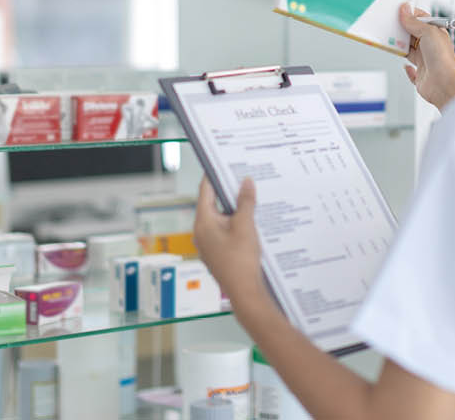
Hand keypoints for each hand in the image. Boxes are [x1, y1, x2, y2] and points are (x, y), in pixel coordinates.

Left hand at [194, 176, 271, 310]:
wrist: (245, 292)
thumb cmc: (241, 262)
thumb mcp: (246, 225)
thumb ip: (245, 201)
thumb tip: (246, 182)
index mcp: (203, 222)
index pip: (205, 190)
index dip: (214, 175)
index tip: (222, 162)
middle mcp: (201, 232)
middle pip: (214, 204)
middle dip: (229, 192)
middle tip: (244, 179)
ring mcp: (209, 243)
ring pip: (221, 218)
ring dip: (235, 210)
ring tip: (252, 199)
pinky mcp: (218, 252)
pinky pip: (226, 231)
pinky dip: (236, 224)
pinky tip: (252, 222)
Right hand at [400, 4, 454, 110]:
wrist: (444, 85)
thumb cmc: (443, 59)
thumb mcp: (428, 32)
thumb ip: (414, 22)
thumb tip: (405, 10)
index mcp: (436, 34)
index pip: (422, 20)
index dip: (411, 15)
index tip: (398, 11)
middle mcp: (431, 47)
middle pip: (413, 35)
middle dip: (401, 30)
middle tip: (390, 25)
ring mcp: (425, 60)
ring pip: (409, 50)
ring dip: (399, 47)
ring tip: (389, 41)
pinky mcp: (420, 74)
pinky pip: (411, 70)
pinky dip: (406, 68)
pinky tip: (404, 65)